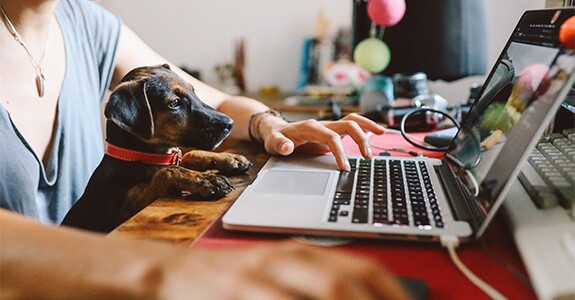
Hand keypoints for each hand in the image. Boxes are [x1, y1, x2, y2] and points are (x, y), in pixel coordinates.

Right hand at [160, 242, 408, 298]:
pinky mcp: (239, 290)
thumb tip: (362, 294)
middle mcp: (286, 259)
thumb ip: (316, 283)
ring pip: (323, 291)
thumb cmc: (234, 279)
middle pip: (346, 282)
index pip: (361, 268)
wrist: (173, 272)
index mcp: (302, 251)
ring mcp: (261, 275)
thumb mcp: (279, 274)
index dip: (393, 291)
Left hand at [259, 113, 385, 170]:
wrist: (276, 131)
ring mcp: (329, 126)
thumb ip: (280, 145)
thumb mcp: (273, 143)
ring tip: (383, 134)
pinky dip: (365, 127)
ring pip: (353, 120)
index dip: (340, 151)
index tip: (345, 168)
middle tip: (367, 157)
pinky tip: (376, 132)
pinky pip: (351, 125)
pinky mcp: (333, 131)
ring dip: (368, 126)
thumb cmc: (276, 137)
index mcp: (311, 127)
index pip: (331, 137)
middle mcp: (323, 124)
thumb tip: (287, 147)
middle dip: (360, 138)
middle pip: (348, 123)